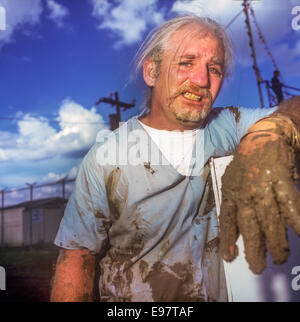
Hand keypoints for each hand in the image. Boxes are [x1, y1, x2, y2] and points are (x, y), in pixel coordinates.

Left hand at [219, 132, 299, 273]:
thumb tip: (233, 233)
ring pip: (270, 220)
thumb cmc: (244, 165)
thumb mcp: (230, 184)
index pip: (227, 222)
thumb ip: (232, 207)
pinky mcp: (281, 181)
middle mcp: (245, 194)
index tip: (230, 258)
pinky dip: (297, 220)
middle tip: (258, 268)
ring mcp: (263, 188)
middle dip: (254, 249)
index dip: (228, 241)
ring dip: (276, 242)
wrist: (260, 139)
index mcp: (231, 194)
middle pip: (250, 227)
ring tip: (280, 258)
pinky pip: (290, 205)